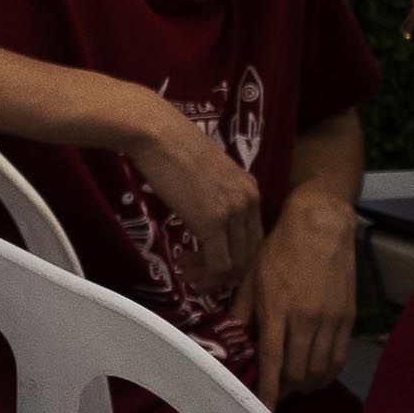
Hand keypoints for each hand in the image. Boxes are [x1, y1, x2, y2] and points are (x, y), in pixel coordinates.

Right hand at [112, 106, 267, 287]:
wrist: (158, 135)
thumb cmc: (174, 146)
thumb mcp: (208, 171)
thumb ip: (216, 193)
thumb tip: (203, 211)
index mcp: (251, 189)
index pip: (254, 236)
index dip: (236, 255)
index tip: (211, 261)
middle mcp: (249, 202)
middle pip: (250, 253)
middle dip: (226, 272)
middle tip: (199, 273)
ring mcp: (233, 213)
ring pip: (236, 263)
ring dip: (213, 277)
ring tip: (189, 275)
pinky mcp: (212, 223)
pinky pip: (218, 264)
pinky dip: (205, 277)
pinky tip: (186, 272)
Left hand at [247, 205, 358, 396]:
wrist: (321, 226)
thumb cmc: (279, 249)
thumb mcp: (251, 277)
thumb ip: (242, 312)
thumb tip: (231, 340)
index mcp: (276, 311)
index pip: (273, 362)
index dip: (269, 390)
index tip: (265, 408)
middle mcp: (305, 321)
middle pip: (298, 372)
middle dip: (287, 389)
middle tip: (278, 392)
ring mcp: (330, 321)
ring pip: (321, 369)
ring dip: (308, 385)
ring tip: (297, 387)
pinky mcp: (347, 318)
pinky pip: (339, 356)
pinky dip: (328, 372)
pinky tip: (318, 374)